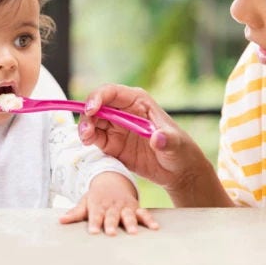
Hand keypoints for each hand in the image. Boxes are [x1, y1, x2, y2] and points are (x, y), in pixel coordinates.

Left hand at [59, 172, 157, 234]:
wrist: (112, 180)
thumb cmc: (96, 197)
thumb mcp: (85, 202)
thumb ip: (75, 213)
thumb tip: (60, 221)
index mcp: (98, 204)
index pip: (95, 215)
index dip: (94, 223)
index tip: (93, 232)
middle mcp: (112, 206)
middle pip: (111, 216)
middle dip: (112, 224)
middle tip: (112, 232)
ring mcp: (124, 206)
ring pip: (128, 215)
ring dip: (131, 223)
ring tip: (133, 232)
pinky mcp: (136, 207)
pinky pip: (144, 213)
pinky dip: (150, 219)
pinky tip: (155, 227)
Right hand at [78, 84, 207, 191]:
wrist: (177, 171)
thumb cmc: (180, 151)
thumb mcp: (176, 144)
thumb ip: (167, 140)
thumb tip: (158, 138)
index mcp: (137, 101)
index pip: (112, 92)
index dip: (98, 97)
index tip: (91, 109)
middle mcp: (123, 111)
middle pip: (97, 106)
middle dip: (88, 115)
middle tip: (87, 130)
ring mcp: (115, 127)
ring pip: (93, 121)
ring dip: (85, 127)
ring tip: (87, 139)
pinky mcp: (111, 143)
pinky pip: (94, 137)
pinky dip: (88, 139)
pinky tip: (88, 143)